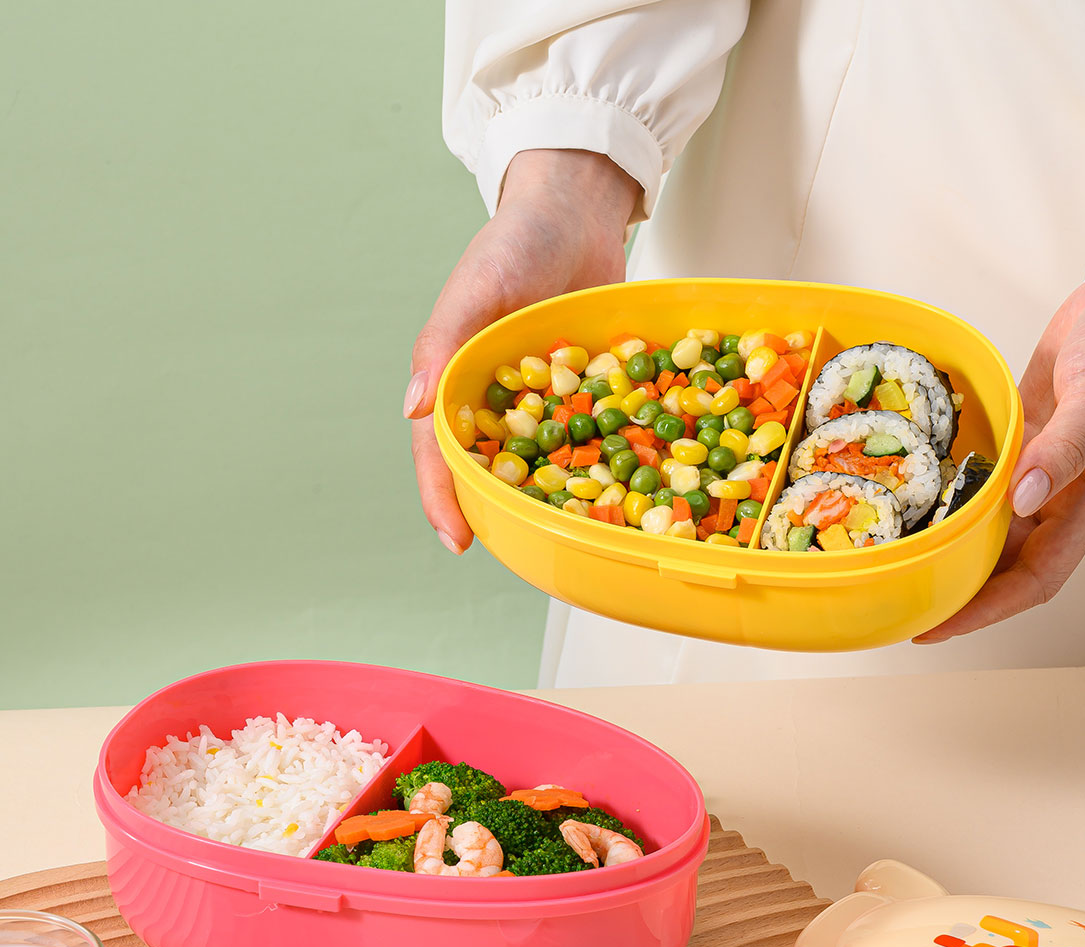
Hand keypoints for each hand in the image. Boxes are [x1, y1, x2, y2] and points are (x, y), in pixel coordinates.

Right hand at [405, 150, 639, 553]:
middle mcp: (497, 399)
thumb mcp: (476, 288)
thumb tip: (411, 407)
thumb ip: (443, 344)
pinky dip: (603, 461)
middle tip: (515, 550)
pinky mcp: (587, 390)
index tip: (458, 540)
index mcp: (456, 380)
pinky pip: (591, 433)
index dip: (444, 496)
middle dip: (497, 509)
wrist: (578, 210)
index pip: (439, 450)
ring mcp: (544, 398)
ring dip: (551, 495)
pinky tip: (625, 490)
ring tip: (567, 535)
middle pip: (489, 466)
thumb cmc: (515, 241)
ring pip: (541, 459)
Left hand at [916, 264, 1084, 642]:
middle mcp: (1058, 497)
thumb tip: (1024, 499)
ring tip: (897, 566)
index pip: (1036, 577)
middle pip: (1004, 566)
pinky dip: (948, 500)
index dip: (988, 608)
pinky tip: (911, 507)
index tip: (940, 627)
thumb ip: (1065, 447)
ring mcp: (1035, 473)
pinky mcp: (1016, 445)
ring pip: (987, 530)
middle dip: (958, 592)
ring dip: (949, 550)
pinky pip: (978, 486)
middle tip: (900, 603)